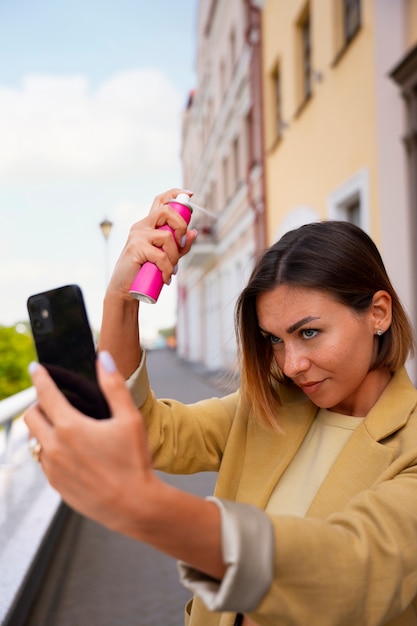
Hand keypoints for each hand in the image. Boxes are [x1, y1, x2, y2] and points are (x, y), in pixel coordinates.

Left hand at [24, 351, 160, 536]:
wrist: (134, 505)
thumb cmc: (134, 461)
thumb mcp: (129, 418)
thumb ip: (113, 385)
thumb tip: (103, 358)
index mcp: (70, 427)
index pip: (46, 393)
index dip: (40, 377)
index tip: (36, 367)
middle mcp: (55, 447)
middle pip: (31, 416)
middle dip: (38, 403)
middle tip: (54, 400)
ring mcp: (52, 469)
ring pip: (36, 440)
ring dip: (44, 428)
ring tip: (65, 426)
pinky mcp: (56, 485)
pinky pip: (45, 461)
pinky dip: (51, 450)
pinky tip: (72, 451)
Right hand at [107, 188, 197, 299]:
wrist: (125, 288)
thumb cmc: (145, 272)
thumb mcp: (167, 257)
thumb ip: (180, 246)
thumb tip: (193, 232)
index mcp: (149, 225)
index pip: (160, 201)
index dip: (174, 193)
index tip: (188, 194)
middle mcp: (142, 226)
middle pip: (166, 211)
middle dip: (181, 226)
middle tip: (181, 244)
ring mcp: (137, 236)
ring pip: (167, 237)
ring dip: (174, 256)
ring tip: (170, 270)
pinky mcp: (135, 248)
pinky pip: (161, 255)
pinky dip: (167, 268)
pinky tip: (165, 278)